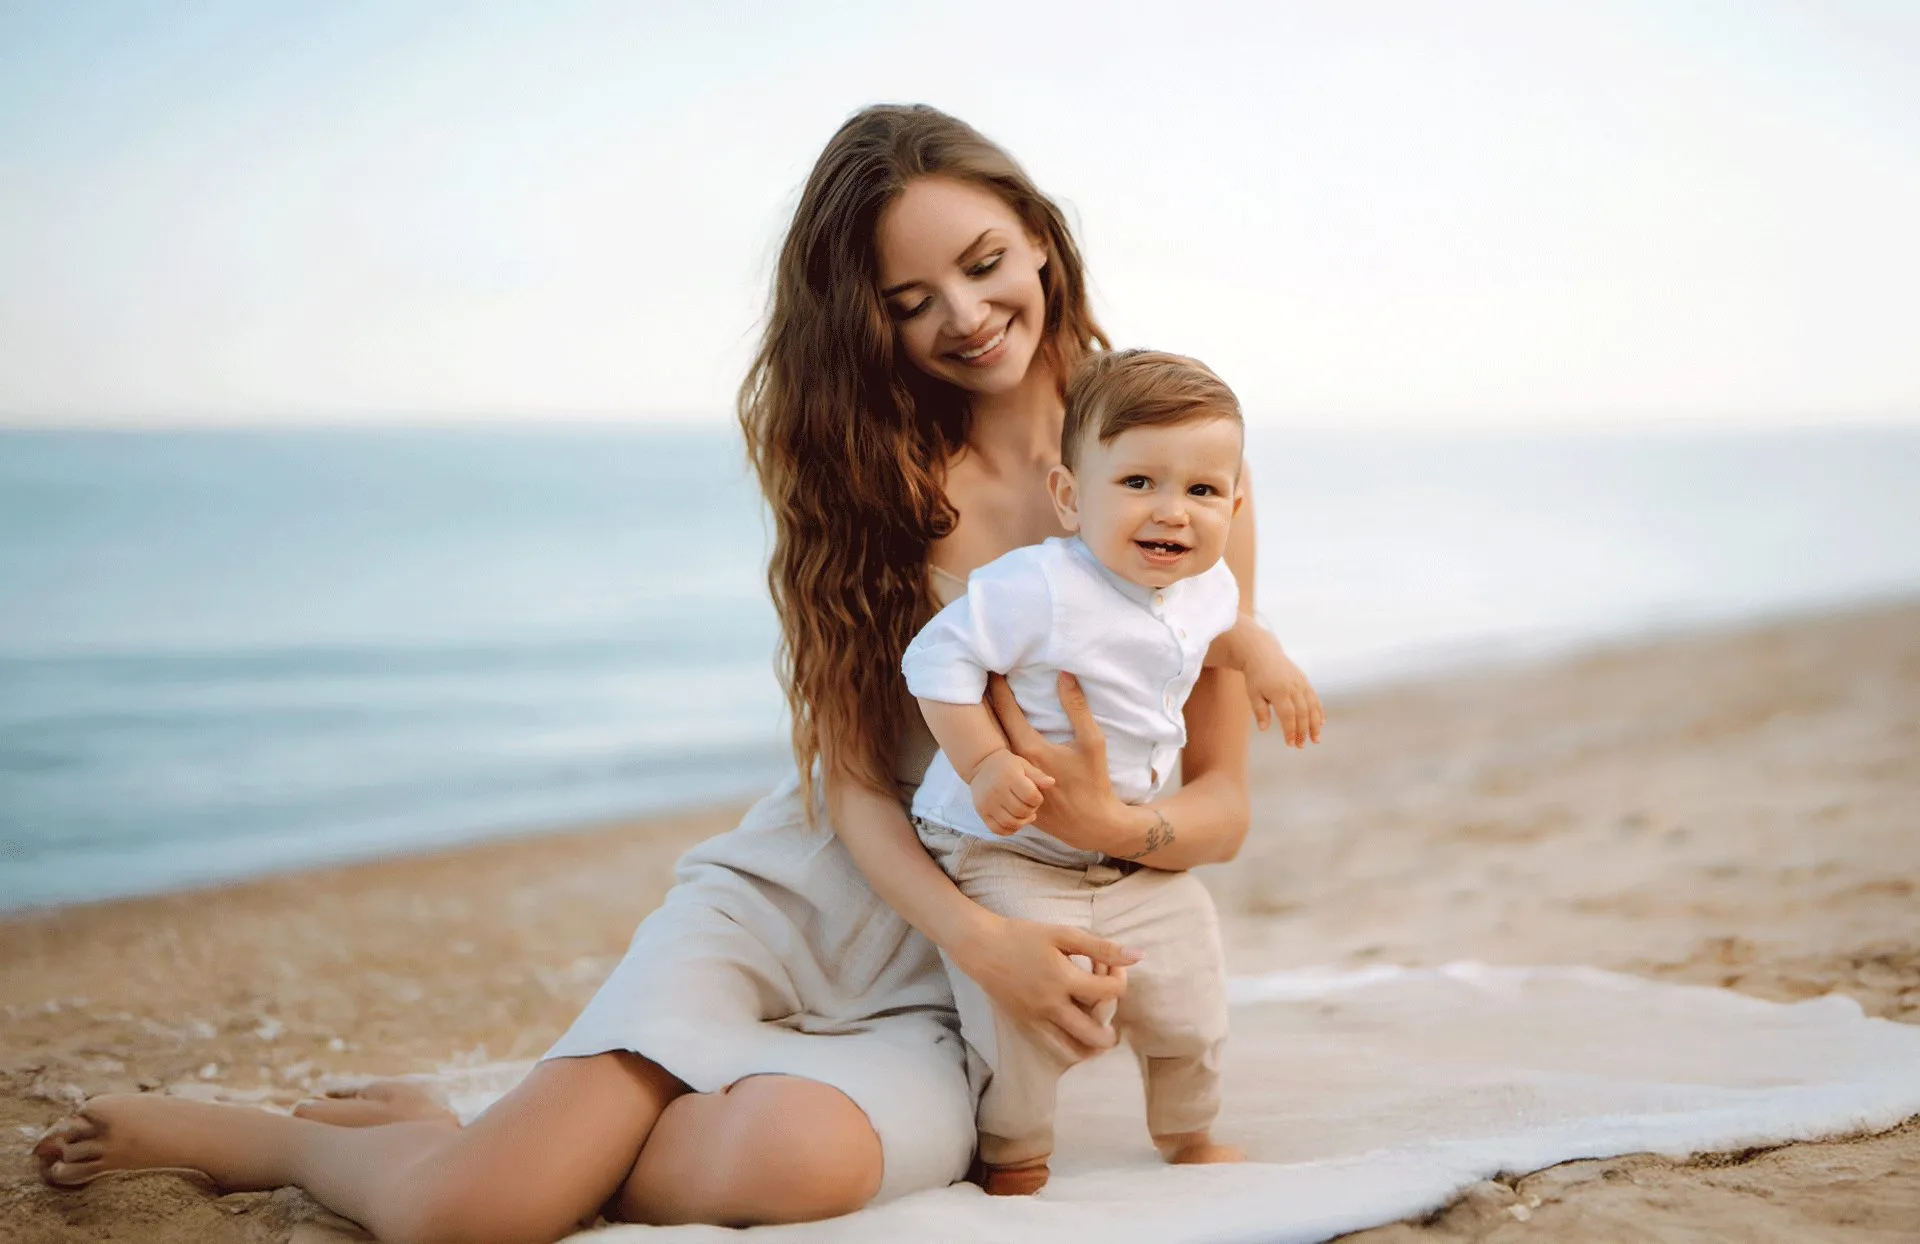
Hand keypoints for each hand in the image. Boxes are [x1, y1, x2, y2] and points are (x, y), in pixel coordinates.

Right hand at [953, 914, 1140, 1061]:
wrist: (981, 948)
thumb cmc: (1022, 936)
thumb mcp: (1062, 934)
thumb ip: (1100, 947)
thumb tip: (1137, 956)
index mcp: (1064, 981)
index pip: (1108, 992)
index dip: (1119, 979)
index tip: (1114, 968)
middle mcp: (1052, 1006)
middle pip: (1093, 1034)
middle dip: (1111, 1031)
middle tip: (1112, 1020)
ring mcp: (1037, 1020)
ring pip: (1072, 1049)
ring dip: (1091, 1046)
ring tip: (1098, 1035)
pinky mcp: (1025, 1025)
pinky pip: (1053, 1045)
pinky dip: (1069, 1045)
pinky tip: (1074, 1034)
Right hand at [970, 748, 1054, 834]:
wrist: (981, 766)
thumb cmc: (1007, 765)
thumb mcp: (1024, 765)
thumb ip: (1038, 775)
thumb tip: (1051, 783)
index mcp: (1010, 776)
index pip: (1031, 796)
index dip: (1038, 799)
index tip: (1035, 795)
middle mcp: (997, 791)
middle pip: (1021, 811)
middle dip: (1031, 810)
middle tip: (1030, 805)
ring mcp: (987, 803)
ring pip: (1010, 823)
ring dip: (1022, 822)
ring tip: (1024, 814)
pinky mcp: (982, 812)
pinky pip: (997, 829)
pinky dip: (1009, 830)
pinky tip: (1014, 821)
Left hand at [986, 672, 1129, 854]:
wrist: (1091, 825)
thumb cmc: (1093, 782)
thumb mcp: (1092, 743)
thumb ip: (1077, 707)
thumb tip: (1065, 674)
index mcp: (1030, 749)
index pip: (1006, 711)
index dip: (998, 689)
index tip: (991, 670)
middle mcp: (1014, 764)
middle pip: (992, 727)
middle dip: (986, 703)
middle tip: (979, 680)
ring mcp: (1010, 780)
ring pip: (993, 746)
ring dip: (987, 725)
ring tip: (980, 704)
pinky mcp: (1012, 794)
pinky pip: (998, 766)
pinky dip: (994, 748)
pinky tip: (991, 738)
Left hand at [1243, 638, 1323, 747]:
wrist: (1263, 654)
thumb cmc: (1255, 677)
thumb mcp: (1253, 693)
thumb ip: (1259, 711)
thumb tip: (1264, 729)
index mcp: (1279, 690)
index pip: (1288, 715)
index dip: (1290, 730)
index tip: (1290, 744)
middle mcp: (1293, 687)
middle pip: (1302, 713)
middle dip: (1303, 731)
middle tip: (1300, 746)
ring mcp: (1301, 683)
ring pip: (1312, 707)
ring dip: (1315, 725)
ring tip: (1315, 740)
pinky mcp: (1305, 681)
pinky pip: (1315, 699)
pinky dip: (1319, 712)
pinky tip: (1321, 724)